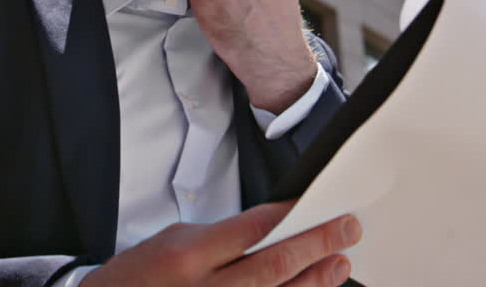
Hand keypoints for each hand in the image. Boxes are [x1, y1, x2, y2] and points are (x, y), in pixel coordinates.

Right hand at [82, 201, 360, 286]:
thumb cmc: (138, 278)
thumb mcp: (173, 240)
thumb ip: (220, 238)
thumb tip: (268, 230)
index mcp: (189, 256)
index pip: (253, 229)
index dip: (292, 217)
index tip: (318, 206)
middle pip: (275, 264)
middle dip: (317, 244)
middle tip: (347, 228)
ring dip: (315, 280)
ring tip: (340, 262)